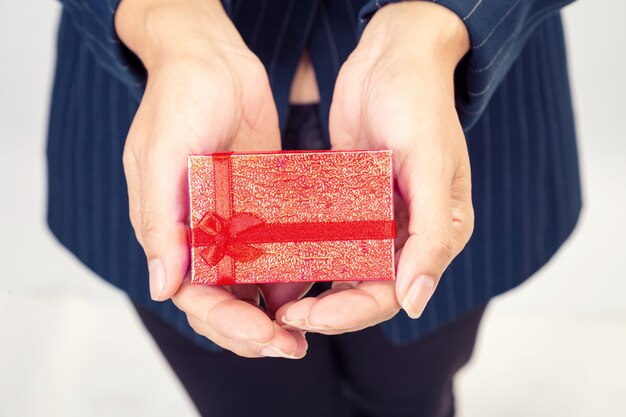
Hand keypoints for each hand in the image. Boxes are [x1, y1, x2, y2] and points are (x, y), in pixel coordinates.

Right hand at [117, 0, 309, 356]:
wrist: (214, 60)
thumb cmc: (179, 99)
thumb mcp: (163, 154)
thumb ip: (160, 221)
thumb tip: (163, 287)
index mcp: (169, 230)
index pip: (194, 296)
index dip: (228, 324)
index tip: (266, 336)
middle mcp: (200, 234)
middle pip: (225, 301)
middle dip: (255, 330)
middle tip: (293, 346)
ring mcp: (231, 222)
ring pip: (250, 283)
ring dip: (275, 312)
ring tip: (305, 331)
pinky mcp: (258, 206)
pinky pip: (274, 249)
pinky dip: (290, 271)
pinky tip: (314, 285)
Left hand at [276, 2, 472, 333]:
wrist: (391, 57)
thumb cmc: (419, 104)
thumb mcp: (430, 166)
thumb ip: (431, 235)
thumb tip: (415, 302)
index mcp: (435, 235)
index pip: (391, 293)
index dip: (349, 313)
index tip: (307, 318)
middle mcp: (406, 234)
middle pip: (363, 290)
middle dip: (325, 310)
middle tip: (282, 316)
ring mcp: (376, 219)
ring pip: (343, 271)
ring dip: (313, 289)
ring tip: (275, 299)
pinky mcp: (350, 202)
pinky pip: (328, 239)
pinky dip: (306, 254)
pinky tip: (276, 261)